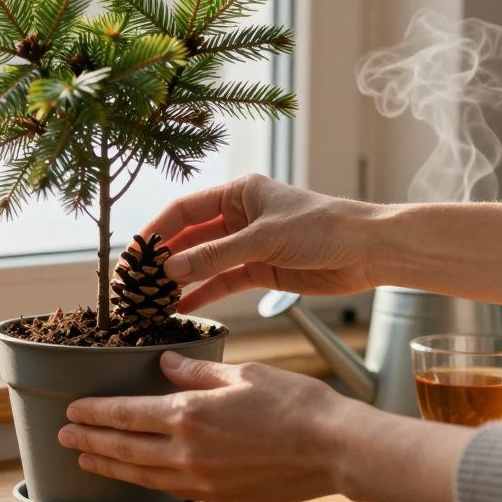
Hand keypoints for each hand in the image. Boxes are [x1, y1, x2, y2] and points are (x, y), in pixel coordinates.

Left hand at [60, 352, 471, 501]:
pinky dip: (145, 482)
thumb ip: (196, 370)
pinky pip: (170, 489)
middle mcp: (187, 451)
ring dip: (111, 466)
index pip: (126, 414)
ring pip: (141, 474)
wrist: (333, 448)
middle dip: (90, 440)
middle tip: (65, 436)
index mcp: (189, 414)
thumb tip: (166, 363)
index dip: (95, 413)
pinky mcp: (220, 495)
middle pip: (125, 447)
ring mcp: (202, 478)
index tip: (72, 410)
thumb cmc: (295, 404)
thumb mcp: (242, 373)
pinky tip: (137, 477)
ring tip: (87, 460)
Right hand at [142, 174, 385, 311]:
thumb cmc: (321, 227)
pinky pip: (224, 282)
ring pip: (204, 262)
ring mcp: (249, 245)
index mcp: (239, 193)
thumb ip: (215, 255)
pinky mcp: (261, 270)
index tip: (133, 253)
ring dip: (180, 279)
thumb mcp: (263, 239)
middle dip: (163, 259)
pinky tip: (182, 308)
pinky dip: (204, 295)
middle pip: (190, 237)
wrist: (367, 251)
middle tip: (135, 282)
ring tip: (152, 299)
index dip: (156, 230)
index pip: (184, 210)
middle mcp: (240, 216)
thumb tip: (170, 269)